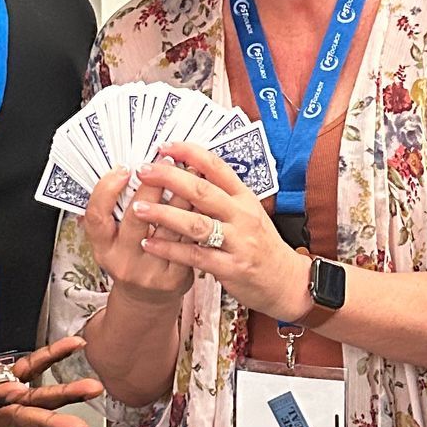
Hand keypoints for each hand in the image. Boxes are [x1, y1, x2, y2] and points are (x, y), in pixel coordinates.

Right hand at [81, 167, 194, 301]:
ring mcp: (150, 271)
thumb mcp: (114, 240)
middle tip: (165, 161)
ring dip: (182, 194)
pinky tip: (204, 197)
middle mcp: (124, 261)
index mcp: (104, 249)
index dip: (106, 191)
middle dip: (152, 186)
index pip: (96, 217)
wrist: (148, 299)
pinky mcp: (176, 276)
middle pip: (136, 218)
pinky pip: (189, 239)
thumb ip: (116, 211)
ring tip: (191, 170)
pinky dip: (196, 215)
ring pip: (169, 226)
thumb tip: (128, 169)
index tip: (123, 169)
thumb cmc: (132, 259)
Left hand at [128, 143, 312, 322]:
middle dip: (170, 178)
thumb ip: (222, 196)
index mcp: (245, 198)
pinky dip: (169, 249)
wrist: (286, 281)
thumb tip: (188, 174)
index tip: (166, 146)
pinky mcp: (230, 267)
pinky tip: (149, 243)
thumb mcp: (248, 213)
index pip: (217, 167)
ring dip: (164, 215)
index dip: (190, 153)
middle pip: (203, 191)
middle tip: (144, 171)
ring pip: (196, 224)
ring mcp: (238, 242)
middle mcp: (242, 216)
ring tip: (139, 209)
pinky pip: (194, 256)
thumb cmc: (262, 245)